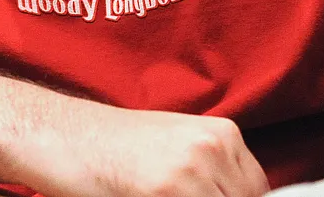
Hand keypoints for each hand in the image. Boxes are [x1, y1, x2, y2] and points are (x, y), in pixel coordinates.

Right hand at [25, 103, 268, 196]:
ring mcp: (192, 170)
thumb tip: (240, 196)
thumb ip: (214, 174)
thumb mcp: (177, 148)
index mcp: (223, 133)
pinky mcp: (168, 192)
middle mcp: (214, 147)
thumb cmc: (115, 146)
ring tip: (154, 196)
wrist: (65, 135)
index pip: (258, 192)